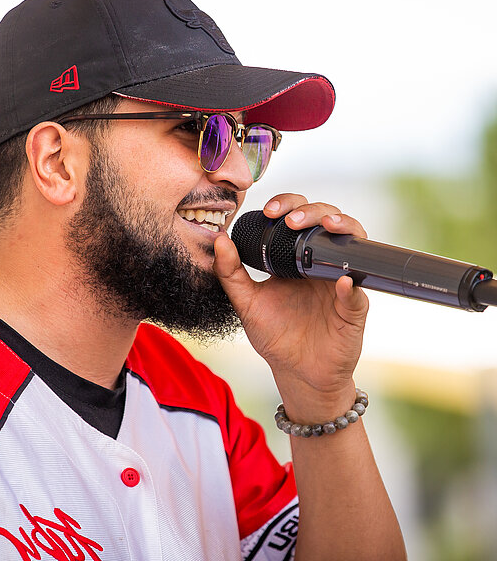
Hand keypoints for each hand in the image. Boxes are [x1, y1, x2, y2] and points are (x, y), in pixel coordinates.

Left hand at [213, 194, 368, 413]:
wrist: (298, 372)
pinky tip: (341, 281)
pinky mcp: (354, 308)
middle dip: (312, 211)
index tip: (269, 210)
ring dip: (343, 229)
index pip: (298, 217)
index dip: (288, 205)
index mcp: (296, 258)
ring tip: (327, 226)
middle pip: (327, 220)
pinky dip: (352, 285)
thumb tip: (220, 239)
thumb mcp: (246, 303)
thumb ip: (230, 273)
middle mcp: (321, 263)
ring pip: (353, 243)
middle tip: (291, 220)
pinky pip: (359, 293)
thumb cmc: (275, 335)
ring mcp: (341, 282)